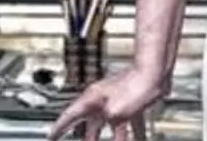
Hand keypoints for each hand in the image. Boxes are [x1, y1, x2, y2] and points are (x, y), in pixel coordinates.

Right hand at [46, 67, 163, 140]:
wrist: (156, 72)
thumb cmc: (135, 84)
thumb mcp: (115, 113)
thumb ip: (109, 123)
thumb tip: (113, 127)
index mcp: (91, 99)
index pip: (68, 116)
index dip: (58, 128)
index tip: (51, 137)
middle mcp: (102, 99)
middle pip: (90, 123)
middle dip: (89, 137)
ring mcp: (117, 100)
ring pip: (112, 126)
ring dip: (115, 139)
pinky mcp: (133, 103)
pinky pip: (130, 124)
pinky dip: (134, 134)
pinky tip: (139, 139)